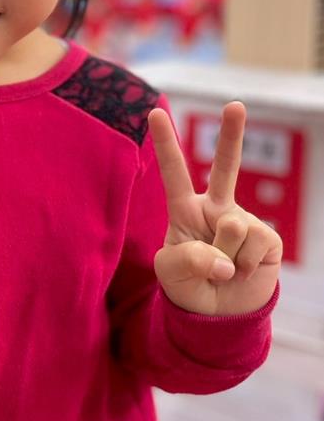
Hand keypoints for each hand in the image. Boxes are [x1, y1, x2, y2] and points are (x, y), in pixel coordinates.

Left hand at [147, 101, 282, 316]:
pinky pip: (253, 244)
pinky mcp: (266, 238)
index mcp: (185, 209)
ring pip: (231, 227)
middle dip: (232, 134)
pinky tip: (241, 271)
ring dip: (224, 257)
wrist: (220, 316)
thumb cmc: (188, 286)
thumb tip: (223, 255)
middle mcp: (215, 207)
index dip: (165, 143)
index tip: (154, 111)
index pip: (173, 172)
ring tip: (222, 270)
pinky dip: (243, 265)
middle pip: (225, 166)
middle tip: (235, 105)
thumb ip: (188, 259)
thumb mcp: (170, 273)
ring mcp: (242, 220)